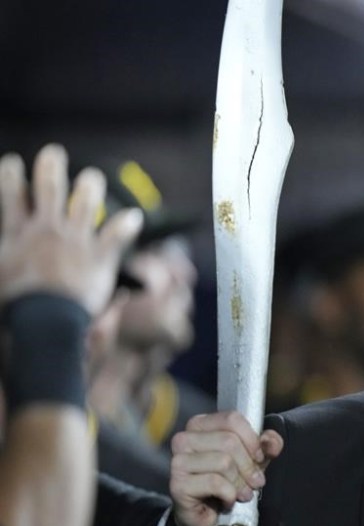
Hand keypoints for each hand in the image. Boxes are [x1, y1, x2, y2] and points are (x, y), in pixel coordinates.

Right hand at [0, 144, 141, 315]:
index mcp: (17, 232)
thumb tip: (3, 239)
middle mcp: (47, 229)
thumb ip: (1, 249)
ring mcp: (76, 240)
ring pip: (85, 201)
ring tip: (92, 176)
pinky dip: (127, 225)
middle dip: (51, 165)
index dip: (11, 174)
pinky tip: (135, 217)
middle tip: (54, 152)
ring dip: (89, 185)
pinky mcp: (99, 256)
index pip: (11, 193)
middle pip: (49, 187)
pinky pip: (117, 234)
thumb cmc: (13, 304)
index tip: (13, 163)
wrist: (47, 321)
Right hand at [169, 411, 283, 525]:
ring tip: (242, 493)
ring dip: (239, 483)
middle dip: (248, 466)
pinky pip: (215, 483)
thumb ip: (266, 446)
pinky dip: (228, 494)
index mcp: (201, 425)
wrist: (209, 515)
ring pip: (223, 462)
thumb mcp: (253, 459)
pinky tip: (227, 500)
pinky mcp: (178, 484)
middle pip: (229, 441)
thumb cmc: (229, 481)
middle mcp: (185, 439)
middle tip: (254, 482)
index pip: (231, 419)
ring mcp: (178, 461)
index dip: (251, 440)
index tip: (259, 457)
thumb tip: (270, 440)